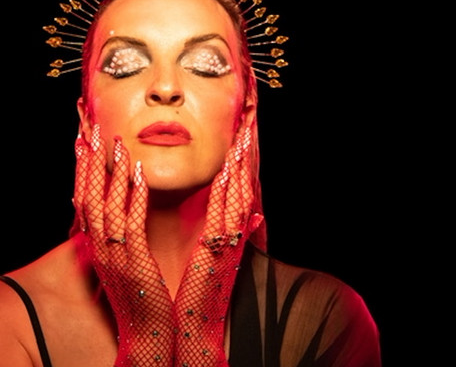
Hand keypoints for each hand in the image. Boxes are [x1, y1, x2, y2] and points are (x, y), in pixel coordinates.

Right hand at [74, 126, 175, 366]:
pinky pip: (131, 223)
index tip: (81, 143)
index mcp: (97, 247)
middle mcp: (99, 248)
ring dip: (111, 172)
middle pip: (87, 197)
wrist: (145, 339)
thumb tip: (113, 216)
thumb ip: (118, 238)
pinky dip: (133, 196)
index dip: (81, 170)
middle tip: (90, 131)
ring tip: (117, 143)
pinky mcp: (134, 262)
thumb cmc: (138, 299)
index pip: (83, 201)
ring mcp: (114, 255)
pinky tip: (138, 173)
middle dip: (88, 162)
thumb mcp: (121, 264)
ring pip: (106, 205)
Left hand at [174, 128, 262, 365]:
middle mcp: (234, 233)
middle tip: (248, 126)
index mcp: (233, 232)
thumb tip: (257, 216)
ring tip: (242, 138)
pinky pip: (223, 213)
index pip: (239, 188)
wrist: (198, 328)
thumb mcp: (225, 257)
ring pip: (237, 194)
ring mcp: (228, 240)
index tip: (244, 136)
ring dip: (240, 166)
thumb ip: (241, 233)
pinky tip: (225, 171)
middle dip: (246, 156)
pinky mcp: (216, 249)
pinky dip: (225, 190)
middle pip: (243, 185)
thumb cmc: (206, 291)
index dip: (242, 162)